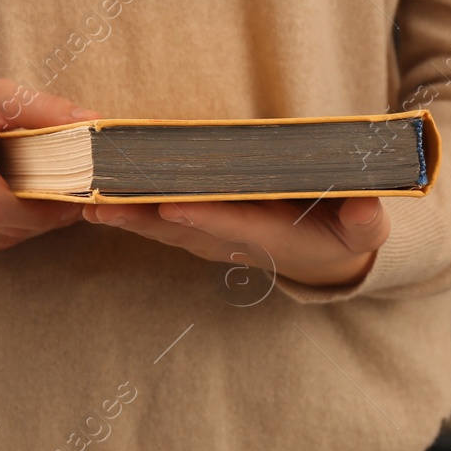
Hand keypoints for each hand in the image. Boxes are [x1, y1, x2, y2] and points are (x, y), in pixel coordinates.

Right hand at [0, 76, 96, 253]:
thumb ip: (47, 111)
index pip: (1, 207)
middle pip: (0, 227)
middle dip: (41, 220)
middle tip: (66, 202)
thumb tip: (94, 124)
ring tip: (40, 203)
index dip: (43, 212)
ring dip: (23, 228)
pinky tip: (8, 209)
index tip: (72, 202)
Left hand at [82, 196, 390, 287]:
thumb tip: (367, 206)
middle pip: (181, 227)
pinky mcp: (194, 226)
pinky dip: (124, 206)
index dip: (203, 216)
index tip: (171, 204)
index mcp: (272, 237)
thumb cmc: (346, 234)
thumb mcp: (366, 229)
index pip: (233, 225)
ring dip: (122, 213)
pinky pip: (153, 216)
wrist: (325, 257)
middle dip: (141, 215)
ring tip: (84, 198)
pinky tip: (92, 193)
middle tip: (101, 201)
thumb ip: (365, 219)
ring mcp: (209, 237)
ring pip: (159, 225)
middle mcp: (231, 241)